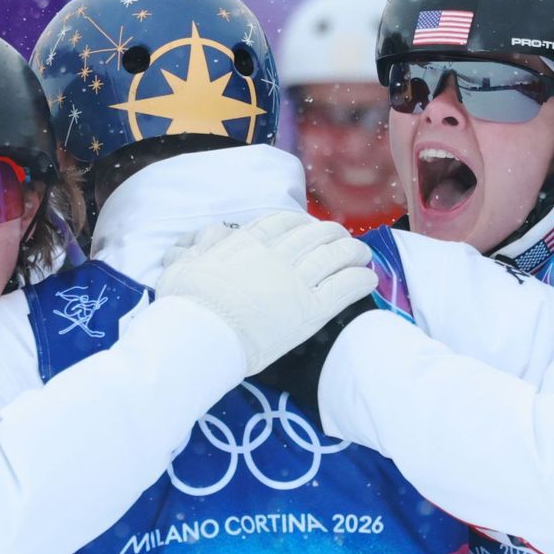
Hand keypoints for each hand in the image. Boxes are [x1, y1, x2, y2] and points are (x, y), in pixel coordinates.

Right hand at [155, 210, 375, 374]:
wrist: (201, 331)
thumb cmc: (186, 302)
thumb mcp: (184, 263)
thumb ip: (202, 246)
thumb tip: (210, 233)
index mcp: (248, 242)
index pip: (282, 222)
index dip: (300, 222)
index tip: (307, 226)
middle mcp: (277, 255)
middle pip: (315, 235)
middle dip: (332, 234)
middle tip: (341, 239)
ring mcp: (297, 280)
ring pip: (335, 256)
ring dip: (353, 252)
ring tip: (363, 255)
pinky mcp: (311, 309)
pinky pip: (344, 287)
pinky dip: (360, 279)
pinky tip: (369, 279)